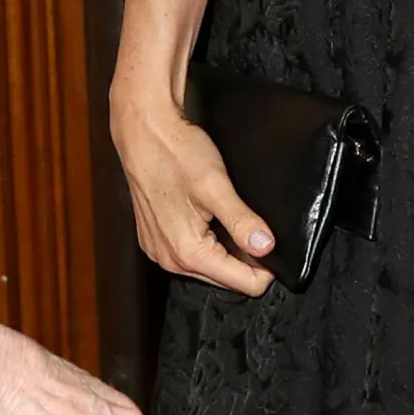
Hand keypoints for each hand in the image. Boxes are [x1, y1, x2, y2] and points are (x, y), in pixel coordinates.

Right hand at [112, 78, 276, 294]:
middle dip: (246, 258)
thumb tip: (266, 247)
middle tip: (252, 223)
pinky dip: (207, 240)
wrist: (142, 130)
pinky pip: (192, 253)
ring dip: (226, 248)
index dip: (266, 267)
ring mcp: (159, 250)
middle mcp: (169, 259)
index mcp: (187, 252)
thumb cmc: (174, 152)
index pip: (244, 284)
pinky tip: (210, 215)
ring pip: (210, 266)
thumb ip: (241, 221)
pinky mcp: (155, 239)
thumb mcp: (215, 186)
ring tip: (229, 215)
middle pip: (227, 278)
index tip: (271, 242)